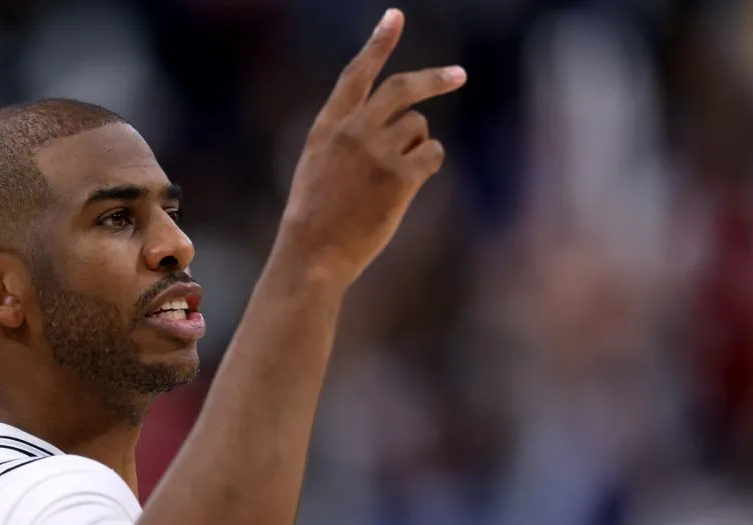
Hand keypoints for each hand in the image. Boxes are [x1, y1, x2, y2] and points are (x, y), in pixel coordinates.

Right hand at [277, 8, 465, 287]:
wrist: (313, 254)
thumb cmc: (315, 218)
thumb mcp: (317, 165)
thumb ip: (347, 138)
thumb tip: (400, 123)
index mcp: (328, 126)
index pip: (357, 74)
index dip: (378, 43)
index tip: (395, 16)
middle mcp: (353, 131)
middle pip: (402, 89)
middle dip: (434, 79)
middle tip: (459, 75)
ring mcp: (377, 152)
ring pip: (419, 128)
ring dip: (417, 146)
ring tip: (394, 178)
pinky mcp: (400, 176)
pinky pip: (432, 154)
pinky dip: (428, 165)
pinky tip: (407, 187)